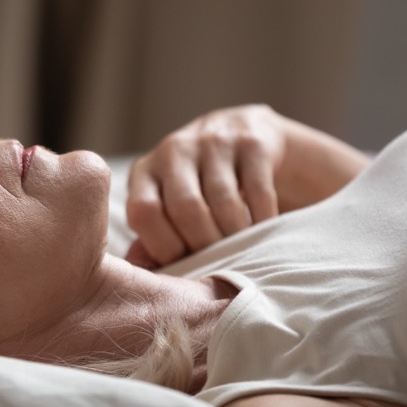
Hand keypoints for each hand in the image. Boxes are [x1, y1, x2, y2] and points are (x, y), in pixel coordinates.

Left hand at [125, 104, 285, 266]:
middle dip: (204, 245)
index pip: (143, 211)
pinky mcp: (251, 141)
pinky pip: (258, 191)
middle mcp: (173, 151)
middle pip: (184, 207)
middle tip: (219, 263)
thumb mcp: (167, 204)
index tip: (185, 264)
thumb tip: (148, 274)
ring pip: (222, 200)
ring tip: (242, 252)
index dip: (163, 246)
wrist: (240, 132)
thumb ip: (154, 236)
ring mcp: (212, 141)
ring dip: (235, 236)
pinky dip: (262, 220)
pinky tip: (263, 232)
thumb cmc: (198, 186)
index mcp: (145, 171)